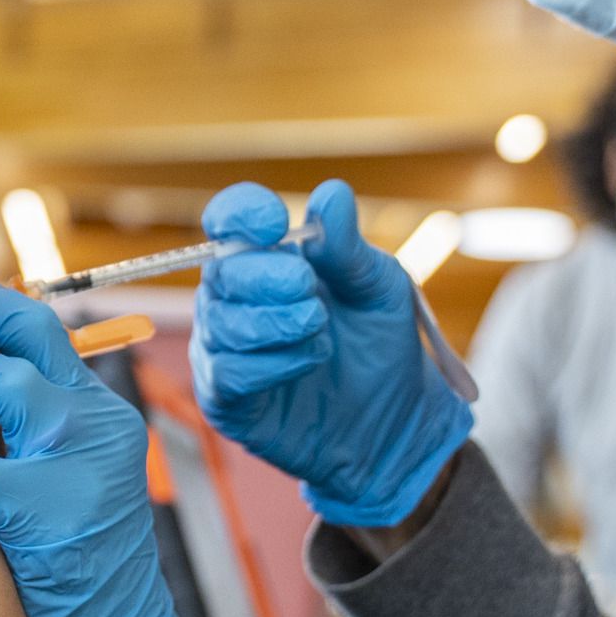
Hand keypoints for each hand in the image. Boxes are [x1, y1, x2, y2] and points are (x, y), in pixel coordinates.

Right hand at [191, 178, 470, 525]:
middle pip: (220, 271)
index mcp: (267, 259)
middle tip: (312, 293)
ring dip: (276, 323)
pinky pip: (227, 372)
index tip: (275, 222)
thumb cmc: (380, 346)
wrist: (395, 423)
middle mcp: (234, 299)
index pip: (228, 219)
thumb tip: (330, 193)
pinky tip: (309, 361)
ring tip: (320, 331)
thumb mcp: (379, 288)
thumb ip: (349, 248)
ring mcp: (224, 349)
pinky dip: (272, 363)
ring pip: (221, 323)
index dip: (241, 213)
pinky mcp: (226, 399)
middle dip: (267, 277)